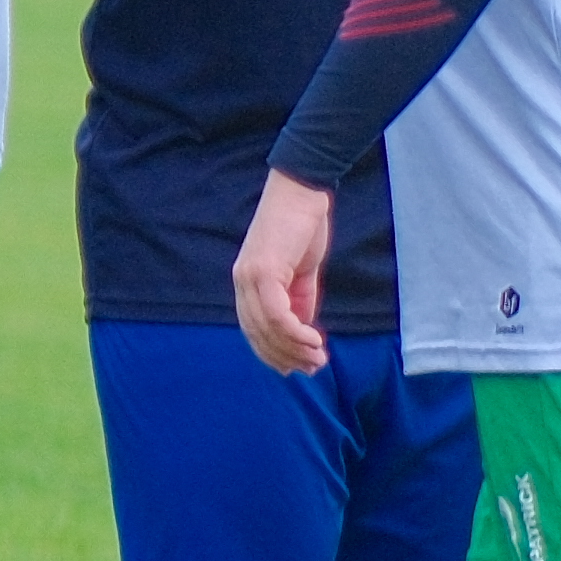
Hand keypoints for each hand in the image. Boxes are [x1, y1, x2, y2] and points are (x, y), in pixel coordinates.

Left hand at [231, 172, 337, 378]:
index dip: (273, 353)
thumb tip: (303, 330)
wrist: (303, 192)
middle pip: (258, 334)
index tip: (295, 368)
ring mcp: (250, 277)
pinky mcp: (264, 272)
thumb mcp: (302, 272)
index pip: (253, 329)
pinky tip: (314, 340)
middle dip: (285, 356)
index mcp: (247, 283)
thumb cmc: (303, 227)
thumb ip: (300, 301)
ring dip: (294, 349)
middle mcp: (242, 282)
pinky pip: (277, 314)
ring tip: (317, 359)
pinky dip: (295, 333)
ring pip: (268, 328)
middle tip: (312, 368)